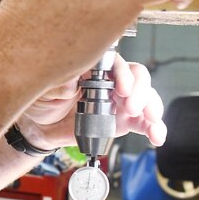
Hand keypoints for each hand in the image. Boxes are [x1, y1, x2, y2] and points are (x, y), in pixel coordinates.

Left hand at [16, 53, 165, 149]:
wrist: (41, 127)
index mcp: (93, 68)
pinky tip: (157, 136)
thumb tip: (73, 81)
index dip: (123, 73)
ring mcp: (119, 100)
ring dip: (152, 108)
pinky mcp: (123, 120)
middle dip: (140, 91)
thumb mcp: (45, 89)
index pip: (116, 63)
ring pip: (146, 97)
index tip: (122, 89)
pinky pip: (144, 122)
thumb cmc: (42, 100)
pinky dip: (154, 128)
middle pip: (137, 77)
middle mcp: (111, 81)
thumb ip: (60, 84)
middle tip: (132, 107)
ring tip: (151, 121)